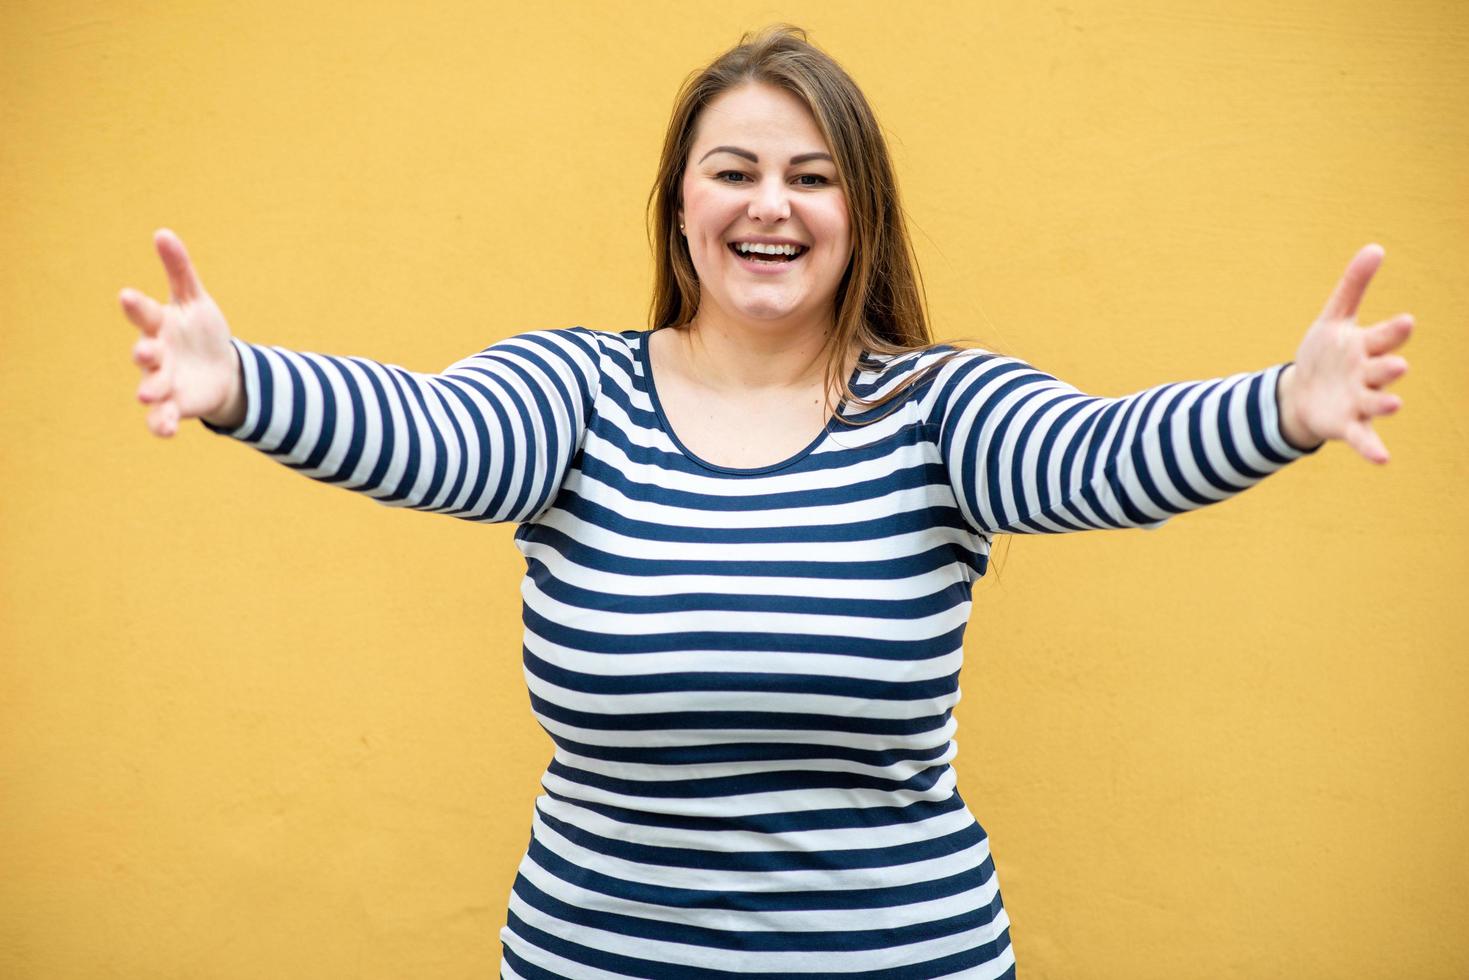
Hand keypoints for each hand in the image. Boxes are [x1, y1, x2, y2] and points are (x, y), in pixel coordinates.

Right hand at [118, 229, 242, 437]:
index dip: (136, 306)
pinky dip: (162, 424)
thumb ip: (179, 270)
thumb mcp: (195, 300)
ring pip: (151, 388)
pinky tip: (167, 430)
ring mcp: (163, 382)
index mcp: (159, 326)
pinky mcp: (174, 406)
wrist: (220, 370)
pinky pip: (162, 419)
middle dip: (145, 353)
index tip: (127, 295)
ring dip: (150, 390)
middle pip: (146, 354)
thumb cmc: (201, 331)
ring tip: (151, 394)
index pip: (145, 314)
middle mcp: (156, 355)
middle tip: (146, 352)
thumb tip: (162, 232)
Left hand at [1281, 243, 1412, 463]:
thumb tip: (1375, 247)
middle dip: (1389, 367)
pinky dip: (1372, 448)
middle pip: (1382, 370)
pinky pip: (1363, 438)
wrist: (1302, 395)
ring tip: (1393, 404)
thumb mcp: (1334, 319)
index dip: (1393, 331)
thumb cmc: (1325, 354)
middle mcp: (1368, 375)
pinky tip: (1383, 459)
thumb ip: (1353, 286)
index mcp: (1365, 348)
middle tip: (1397, 365)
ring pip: (1377, 402)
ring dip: (1385, 403)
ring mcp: (1360, 402)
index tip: (1405, 321)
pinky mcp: (1348, 426)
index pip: (1383, 337)